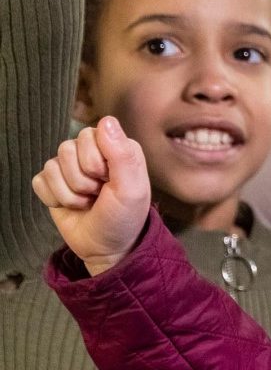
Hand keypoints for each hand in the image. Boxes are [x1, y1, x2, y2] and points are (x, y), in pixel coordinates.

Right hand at [32, 117, 150, 274]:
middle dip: (82, 180)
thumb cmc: (124, 219)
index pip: (90, 135)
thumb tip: (106, 120)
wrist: (107, 249)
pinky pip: (39, 181)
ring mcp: (69, 168)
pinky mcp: (52, 184)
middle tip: (98, 195)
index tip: (109, 181)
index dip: (95, 162)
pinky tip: (71, 206)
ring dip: (70, 193)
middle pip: (67, 149)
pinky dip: (54, 198)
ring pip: (51, 165)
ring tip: (87, 203)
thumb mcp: (132, 189)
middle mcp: (91, 153)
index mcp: (116, 148)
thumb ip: (123, 155)